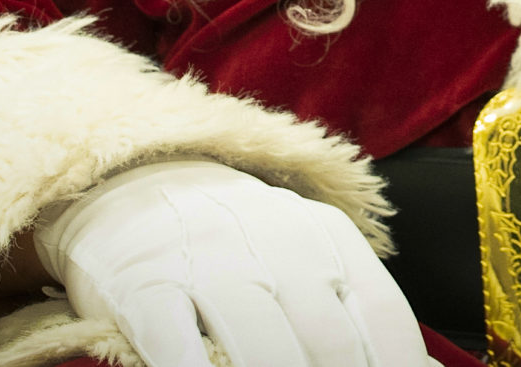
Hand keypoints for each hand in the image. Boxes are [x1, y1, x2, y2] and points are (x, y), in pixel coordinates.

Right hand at [35, 160, 430, 366]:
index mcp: (328, 239)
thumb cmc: (242, 240)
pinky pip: (176, 341)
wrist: (139, 177)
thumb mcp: (310, 255)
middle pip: (327, 342)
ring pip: (258, 343)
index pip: (382, 316)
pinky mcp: (146, 283)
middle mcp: (276, 247)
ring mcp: (210, 262)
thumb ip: (363, 311)